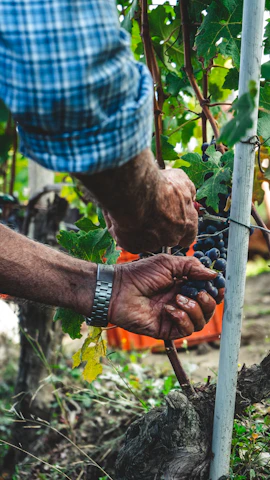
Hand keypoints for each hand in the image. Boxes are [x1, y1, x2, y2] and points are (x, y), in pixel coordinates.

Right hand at [104, 168, 197, 252]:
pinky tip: (125, 219)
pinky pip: (131, 241)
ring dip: (144, 231)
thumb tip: (190, 195)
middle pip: (167, 239)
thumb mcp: (182, 180)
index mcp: (187, 225)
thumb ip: (188, 191)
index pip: (188, 237)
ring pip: (148, 241)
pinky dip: (127, 232)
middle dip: (160, 229)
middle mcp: (172, 238)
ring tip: (135, 213)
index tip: (172, 222)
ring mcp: (152, 244)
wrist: (136, 192)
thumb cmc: (160, 185)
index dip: (180, 229)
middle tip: (150, 213)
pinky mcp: (134, 246)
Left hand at [108, 255, 222, 339]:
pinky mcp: (166, 329)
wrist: (118, 289)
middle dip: (208, 301)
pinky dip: (182, 319)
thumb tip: (213, 274)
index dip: (215, 290)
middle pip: (208, 308)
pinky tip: (169, 309)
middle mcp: (181, 301)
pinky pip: (186, 330)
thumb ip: (192, 267)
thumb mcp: (168, 264)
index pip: (207, 291)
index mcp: (182, 285)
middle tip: (198, 292)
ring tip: (178, 299)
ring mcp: (174, 316)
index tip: (219, 285)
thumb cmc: (139, 274)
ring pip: (200, 321)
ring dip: (194, 310)